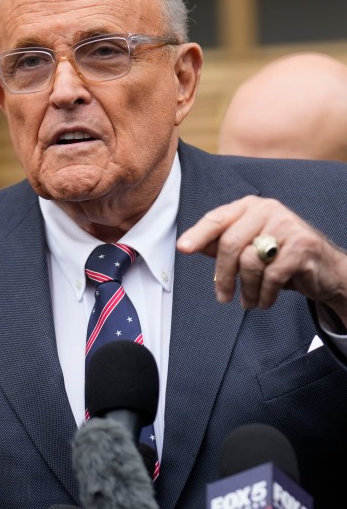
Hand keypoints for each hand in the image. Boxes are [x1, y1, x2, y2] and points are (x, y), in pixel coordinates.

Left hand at [176, 196, 346, 323]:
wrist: (326, 270)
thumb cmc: (279, 257)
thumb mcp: (248, 248)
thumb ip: (219, 244)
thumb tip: (188, 245)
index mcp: (249, 207)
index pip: (216, 219)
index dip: (198, 234)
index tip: (182, 248)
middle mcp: (267, 210)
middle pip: (230, 243)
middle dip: (223, 275)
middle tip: (222, 297)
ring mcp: (287, 225)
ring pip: (250, 261)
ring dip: (246, 289)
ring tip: (248, 301)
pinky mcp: (303, 245)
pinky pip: (271, 275)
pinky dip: (265, 294)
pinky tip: (265, 301)